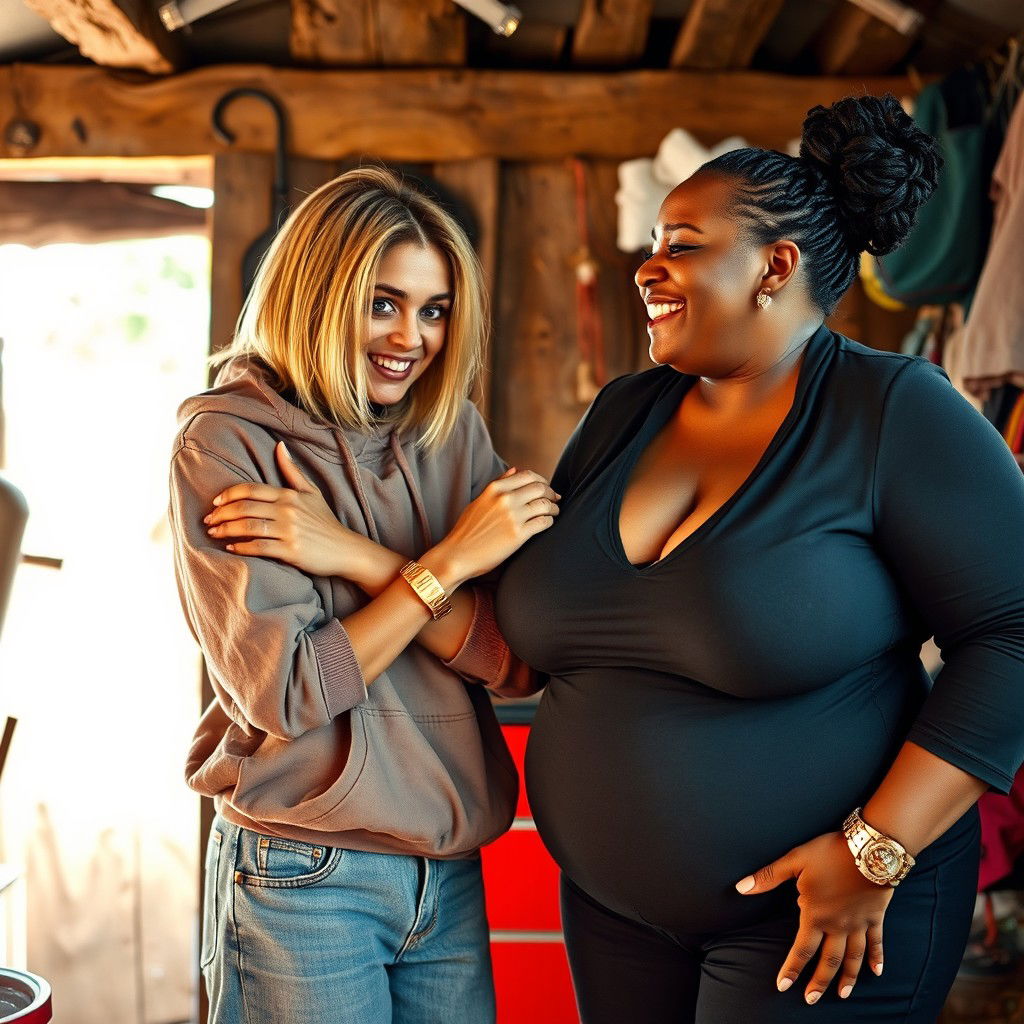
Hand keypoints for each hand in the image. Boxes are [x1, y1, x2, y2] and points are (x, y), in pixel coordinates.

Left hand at [204, 442, 368, 577]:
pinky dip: (242, 548)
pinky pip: (259, 548)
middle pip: (245, 508)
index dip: (229, 494)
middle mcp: (288, 511)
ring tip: (213, 533)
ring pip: (248, 527)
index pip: (251, 490)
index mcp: (289, 495)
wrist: (346, 549)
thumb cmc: (325, 521)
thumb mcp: (312, 492)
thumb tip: (279, 446)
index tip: (216, 502)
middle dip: (221, 514)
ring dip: (226, 530)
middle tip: (208, 520)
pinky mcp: (291, 551)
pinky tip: (231, 548)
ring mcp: (289, 531)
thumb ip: (292, 471)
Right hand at [433, 468, 559, 583]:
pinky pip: (543, 522)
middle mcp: (505, 499)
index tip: (545, 487)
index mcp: (494, 489)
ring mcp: (512, 516)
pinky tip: (547, 523)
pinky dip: (549, 521)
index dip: (541, 480)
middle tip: (555, 498)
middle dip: (550, 492)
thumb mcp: (479, 501)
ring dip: (553, 507)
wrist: (458, 555)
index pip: (527, 475)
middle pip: (539, 488)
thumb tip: (515, 470)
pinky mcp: (518, 534)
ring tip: (554, 511)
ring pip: (545, 504)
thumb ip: (498, 484)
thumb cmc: (467, 530)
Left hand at [736, 831, 891, 1003]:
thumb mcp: (795, 860)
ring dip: (848, 977)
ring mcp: (859, 923)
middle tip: (811, 1000)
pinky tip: (877, 972)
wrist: (869, 848)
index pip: (801, 949)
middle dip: (819, 982)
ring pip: (853, 957)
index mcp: (816, 914)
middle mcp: (838, 925)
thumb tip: (741, 887)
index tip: (783, 986)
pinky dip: (877, 958)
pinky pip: (876, 943)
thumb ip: (768, 877)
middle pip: (828, 960)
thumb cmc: (829, 853)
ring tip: (843, 994)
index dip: (792, 968)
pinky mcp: (875, 917)